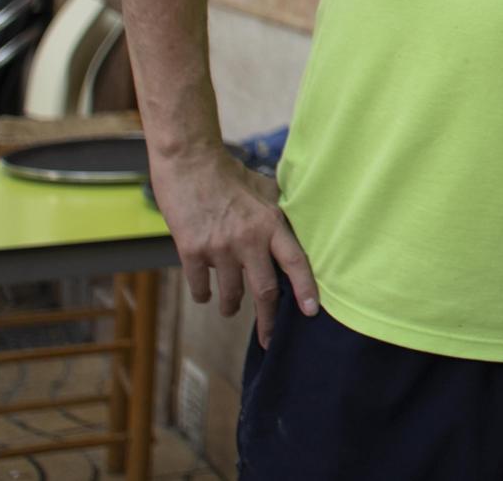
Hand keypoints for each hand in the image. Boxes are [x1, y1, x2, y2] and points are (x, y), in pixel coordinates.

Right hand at [149, 145, 317, 348]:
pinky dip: (204, 295)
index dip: (306, 289)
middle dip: (267, 320)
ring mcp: (219, 247)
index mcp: (271, 223)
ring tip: (231, 308)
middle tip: (269, 340)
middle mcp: (248, 239)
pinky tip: (206, 294)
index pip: (295, 262)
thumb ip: (279, 214)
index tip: (312, 312)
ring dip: (231, 307)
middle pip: (264, 291)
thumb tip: (296, 232)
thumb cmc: (230, 174)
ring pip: (230, 295)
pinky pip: (200, 287)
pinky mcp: (191, 251)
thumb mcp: (265, 190)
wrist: (189, 163)